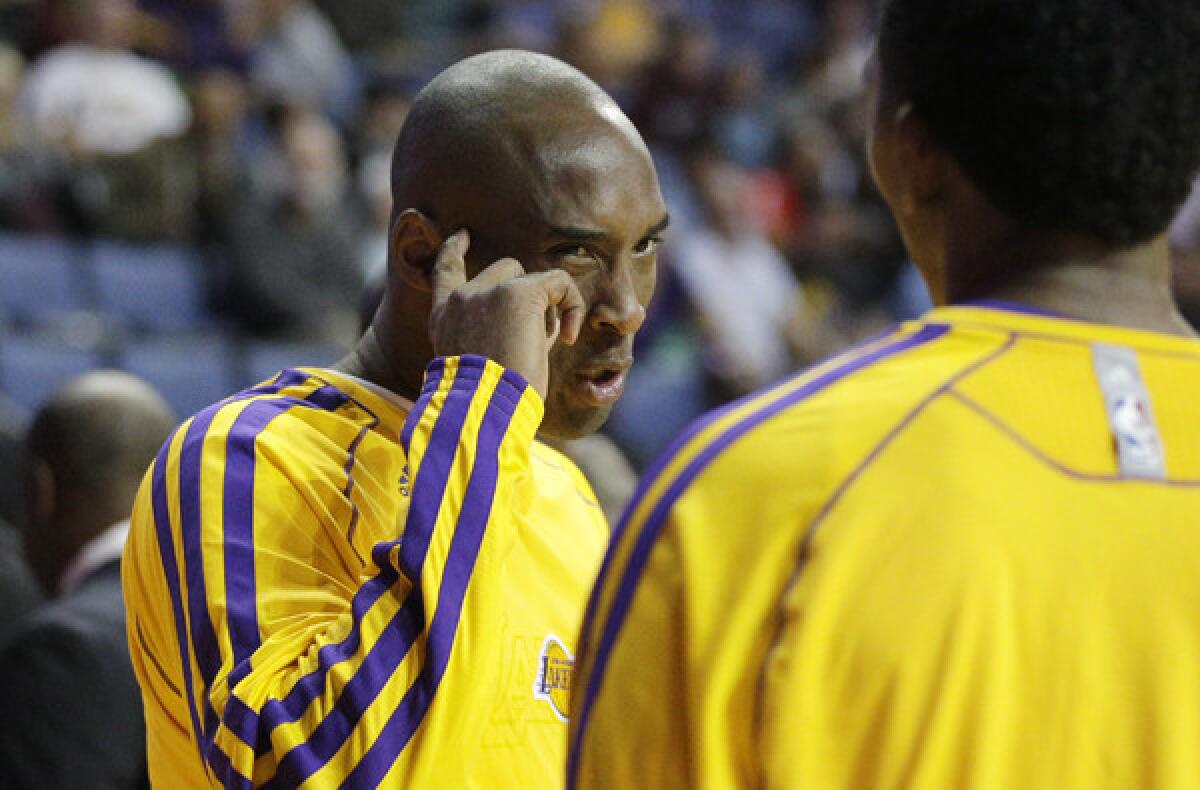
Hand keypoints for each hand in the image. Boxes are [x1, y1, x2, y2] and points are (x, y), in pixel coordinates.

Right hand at [429, 229, 585, 398]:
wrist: (483, 411)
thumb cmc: (486, 405)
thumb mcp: (477, 367)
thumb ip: (492, 337)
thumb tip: (538, 323)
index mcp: (443, 318)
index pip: (445, 272)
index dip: (454, 250)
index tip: (462, 236)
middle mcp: (461, 299)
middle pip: (505, 270)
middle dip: (528, 299)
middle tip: (534, 342)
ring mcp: (488, 292)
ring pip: (532, 279)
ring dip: (547, 311)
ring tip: (543, 348)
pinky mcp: (518, 293)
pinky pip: (558, 283)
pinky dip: (572, 305)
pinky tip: (567, 338)